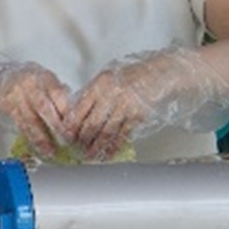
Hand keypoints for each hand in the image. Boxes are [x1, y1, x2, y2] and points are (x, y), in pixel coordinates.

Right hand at [0, 53, 71, 158]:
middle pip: (46, 107)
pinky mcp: (6, 105)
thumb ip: (57, 93)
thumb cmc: (22, 84)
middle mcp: (29, 83)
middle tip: (69, 140)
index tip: (78, 127)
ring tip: (52, 150)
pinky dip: (32, 139)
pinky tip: (40, 148)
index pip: (60, 94)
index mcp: (43, 76)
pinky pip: (21, 125)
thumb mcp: (41, 82)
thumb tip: (77, 107)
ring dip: (44, 137)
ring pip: (33, 119)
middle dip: (59, 126)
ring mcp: (16, 94)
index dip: (69, 112)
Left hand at [66, 46, 228, 160]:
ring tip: (89, 155)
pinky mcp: (138, 115)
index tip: (65, 135)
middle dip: (82, 139)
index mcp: (100, 83)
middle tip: (75, 148)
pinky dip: (114, 147)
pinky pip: (123, 135)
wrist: (162, 73)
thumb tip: (76, 113)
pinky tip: (108, 154)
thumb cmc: (134, 76)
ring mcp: (126, 105)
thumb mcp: (109, 78)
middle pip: (91, 122)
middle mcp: (111, 93)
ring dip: (96, 146)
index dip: (72, 124)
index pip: (80, 107)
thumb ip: (93, 93)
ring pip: (106, 131)